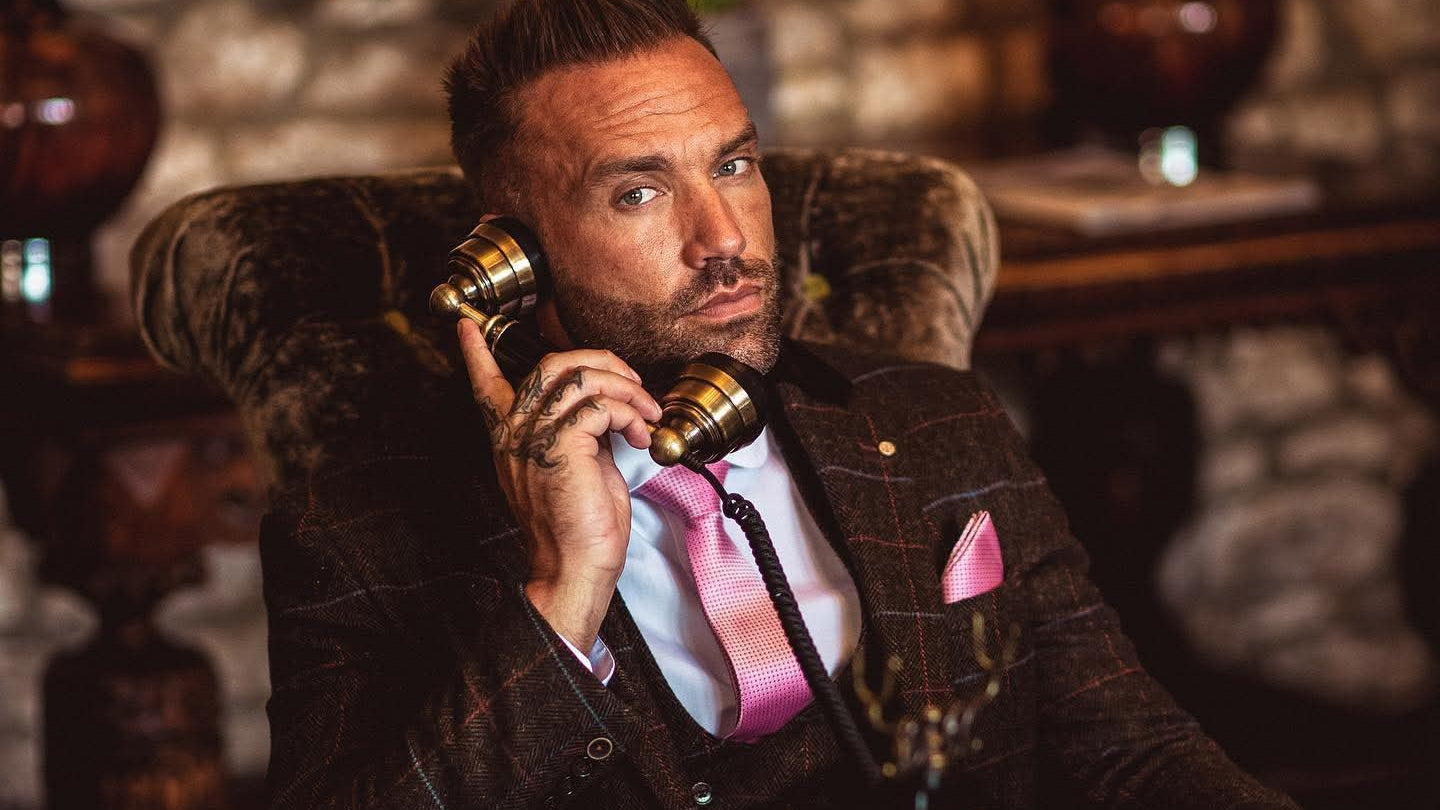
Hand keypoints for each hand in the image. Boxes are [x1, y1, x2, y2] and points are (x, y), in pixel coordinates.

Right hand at [458, 319, 661, 650]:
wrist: (577, 567)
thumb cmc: (581, 527)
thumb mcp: (577, 467)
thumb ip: (580, 431)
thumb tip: (607, 406)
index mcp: (512, 439)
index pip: (486, 386)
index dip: (476, 353)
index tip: (468, 326)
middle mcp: (515, 433)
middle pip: (552, 364)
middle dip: (602, 362)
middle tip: (633, 384)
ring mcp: (534, 438)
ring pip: (579, 377)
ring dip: (626, 388)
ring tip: (646, 412)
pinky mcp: (560, 446)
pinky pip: (599, 405)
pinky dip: (630, 413)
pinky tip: (641, 434)